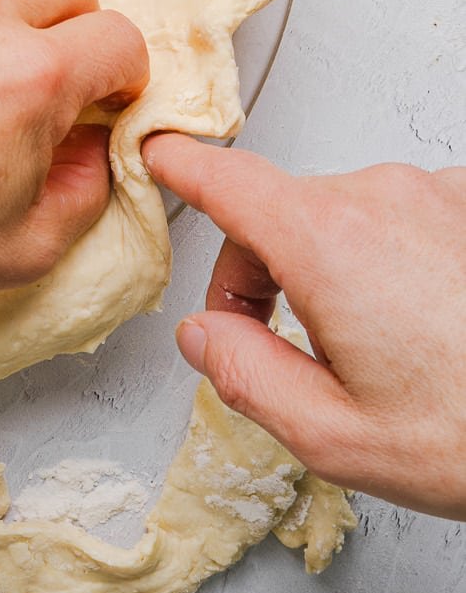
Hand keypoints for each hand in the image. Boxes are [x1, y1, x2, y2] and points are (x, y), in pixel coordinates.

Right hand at [145, 136, 465, 519]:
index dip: (179, 167)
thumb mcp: (336, 437)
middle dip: (266, 273)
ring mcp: (439, 193)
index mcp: (325, 242)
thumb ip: (244, 377)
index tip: (156, 156)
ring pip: (350, 217)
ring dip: (340, 270)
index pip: (224, 179)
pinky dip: (400, 260)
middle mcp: (381, 196)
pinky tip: (433, 328)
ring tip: (385, 356)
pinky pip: (411, 217)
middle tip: (293, 356)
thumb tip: (201, 337)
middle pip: (284, 211)